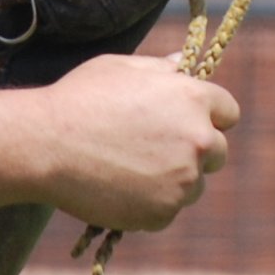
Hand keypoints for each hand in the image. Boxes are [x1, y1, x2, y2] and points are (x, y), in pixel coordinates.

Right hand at [30, 54, 237, 234]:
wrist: (46, 145)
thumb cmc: (80, 99)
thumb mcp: (122, 69)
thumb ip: (161, 69)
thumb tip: (184, 62)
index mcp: (192, 98)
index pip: (228, 112)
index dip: (209, 117)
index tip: (190, 123)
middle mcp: (197, 139)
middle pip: (217, 152)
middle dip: (194, 151)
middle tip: (156, 150)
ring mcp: (182, 179)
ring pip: (193, 185)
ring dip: (173, 180)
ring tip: (129, 170)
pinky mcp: (163, 212)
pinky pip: (168, 210)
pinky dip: (150, 205)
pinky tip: (119, 188)